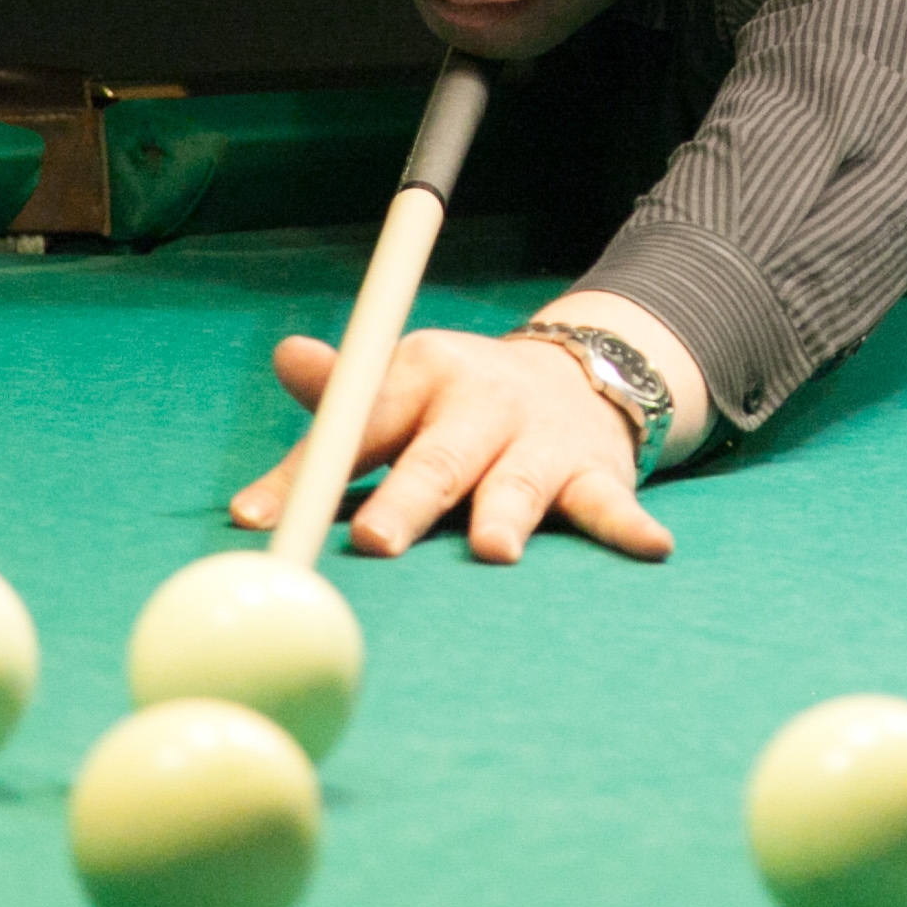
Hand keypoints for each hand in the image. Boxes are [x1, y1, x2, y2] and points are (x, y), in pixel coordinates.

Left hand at [229, 327, 675, 564]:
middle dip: (405, 498)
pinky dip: (627, 525)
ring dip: (506, 512)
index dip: (306, 472)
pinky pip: (610, 502)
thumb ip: (340, 396)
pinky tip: (650, 547)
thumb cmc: (456, 403)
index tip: (256, 518)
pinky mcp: (595, 471)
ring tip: (494, 549)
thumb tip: (285, 357)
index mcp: (420, 373)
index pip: (357, 422)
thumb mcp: (398, 384)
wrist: (576, 374)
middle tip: (375, 540)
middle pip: (436, 455)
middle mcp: (480, 401)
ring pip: (518, 481)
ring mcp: (539, 439)